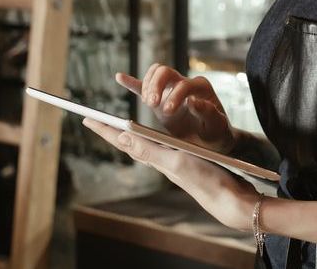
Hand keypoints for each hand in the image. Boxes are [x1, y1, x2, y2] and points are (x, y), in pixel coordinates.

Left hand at [82, 118, 258, 231]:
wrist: (229, 198)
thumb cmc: (205, 179)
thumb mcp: (175, 161)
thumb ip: (149, 149)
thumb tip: (121, 137)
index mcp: (154, 157)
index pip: (123, 141)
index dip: (104, 129)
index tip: (87, 118)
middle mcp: (159, 159)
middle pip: (129, 142)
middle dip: (111, 131)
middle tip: (95, 120)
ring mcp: (171, 161)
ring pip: (142, 145)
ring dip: (128, 135)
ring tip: (116, 128)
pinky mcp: (183, 162)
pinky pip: (159, 147)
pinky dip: (149, 139)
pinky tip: (152, 139)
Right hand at [116, 64, 236, 153]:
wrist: (212, 139)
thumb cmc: (216, 132)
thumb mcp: (217, 126)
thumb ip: (208, 113)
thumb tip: (193, 100)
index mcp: (200, 87)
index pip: (183, 84)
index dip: (174, 95)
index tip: (168, 111)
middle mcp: (185, 83)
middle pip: (165, 72)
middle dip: (156, 86)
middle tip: (152, 104)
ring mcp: (171, 89)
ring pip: (155, 74)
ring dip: (147, 85)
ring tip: (148, 103)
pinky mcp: (160, 98)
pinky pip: (145, 86)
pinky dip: (132, 82)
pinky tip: (120, 77)